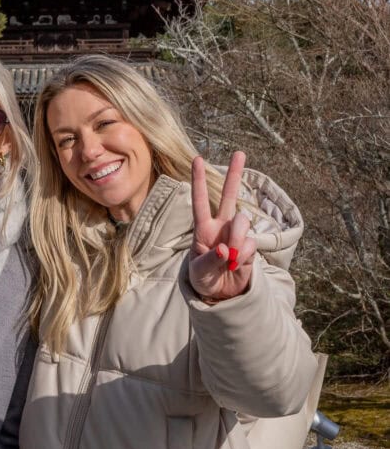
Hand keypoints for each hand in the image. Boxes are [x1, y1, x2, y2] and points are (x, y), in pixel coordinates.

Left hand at [188, 151, 255, 301]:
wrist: (221, 296)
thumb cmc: (203, 279)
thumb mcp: (200, 272)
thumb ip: (210, 259)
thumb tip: (224, 248)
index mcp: (203, 228)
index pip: (200, 201)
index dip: (199, 180)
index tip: (198, 159)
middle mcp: (221, 226)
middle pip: (229, 196)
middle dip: (234, 174)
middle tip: (240, 152)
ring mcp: (236, 235)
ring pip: (242, 222)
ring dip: (236, 238)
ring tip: (229, 258)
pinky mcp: (249, 247)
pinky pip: (250, 244)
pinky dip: (243, 256)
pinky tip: (236, 264)